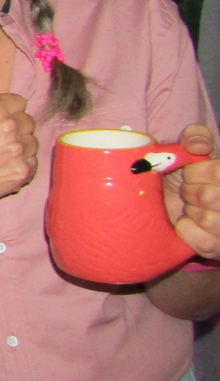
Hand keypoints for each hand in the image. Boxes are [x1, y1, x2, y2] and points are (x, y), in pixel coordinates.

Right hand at [0, 93, 38, 217]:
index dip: (10, 111)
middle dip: (17, 128)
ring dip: (20, 148)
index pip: (19, 102)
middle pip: (28, 121)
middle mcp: (9, 125)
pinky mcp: (23, 171)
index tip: (3, 120)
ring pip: (32, 142)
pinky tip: (4, 169)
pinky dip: (21, 166)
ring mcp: (18, 149)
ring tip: (0, 157)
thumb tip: (0, 113)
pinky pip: (33, 163)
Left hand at [163, 125, 219, 258]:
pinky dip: (188, 232)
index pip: (218, 172)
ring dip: (190, 213)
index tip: (187, 174)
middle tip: (186, 193)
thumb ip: (196, 137)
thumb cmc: (183, 176)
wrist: (165, 208)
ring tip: (190, 208)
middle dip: (190, 192)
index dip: (196, 173)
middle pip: (211, 196)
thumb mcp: (189, 151)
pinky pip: (205, 243)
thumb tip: (197, 146)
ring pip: (210, 220)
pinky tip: (186, 225)